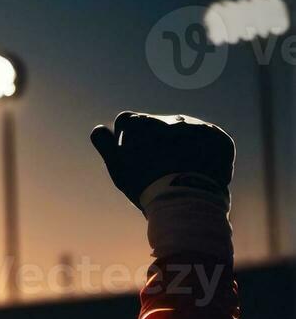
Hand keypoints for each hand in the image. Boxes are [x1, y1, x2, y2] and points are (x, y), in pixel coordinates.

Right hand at [90, 112, 233, 209]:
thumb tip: (99, 128)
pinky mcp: (220, 139)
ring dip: (180, 145)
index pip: (127, 121)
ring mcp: (199, 127)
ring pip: (185, 132)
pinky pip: (209, 141)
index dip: (124, 138)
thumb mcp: (117, 167)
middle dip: (155, 142)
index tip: (128, 154)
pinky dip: (203, 152)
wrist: (187, 200)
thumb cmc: (146, 185)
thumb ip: (105, 144)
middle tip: (156, 167)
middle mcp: (171, 118)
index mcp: (143, 122)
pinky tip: (196, 169)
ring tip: (178, 171)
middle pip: (158, 127)